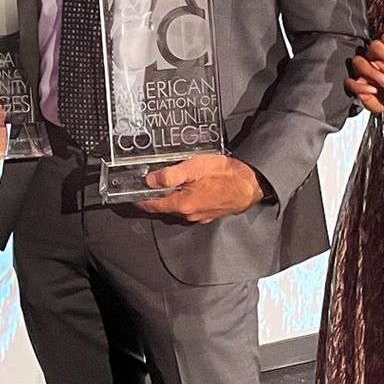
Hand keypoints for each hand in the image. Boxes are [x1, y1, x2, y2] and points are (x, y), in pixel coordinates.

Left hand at [133, 154, 265, 222]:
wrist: (251, 184)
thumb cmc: (226, 174)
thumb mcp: (194, 167)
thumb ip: (171, 174)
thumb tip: (151, 180)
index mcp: (183, 204)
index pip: (154, 206)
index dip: (141, 200)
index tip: (132, 196)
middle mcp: (190, 214)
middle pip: (165, 207)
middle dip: (156, 197)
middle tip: (149, 184)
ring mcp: (201, 215)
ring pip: (178, 207)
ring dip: (172, 197)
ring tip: (169, 183)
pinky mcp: (210, 213)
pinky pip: (191, 207)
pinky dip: (185, 199)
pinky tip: (189, 188)